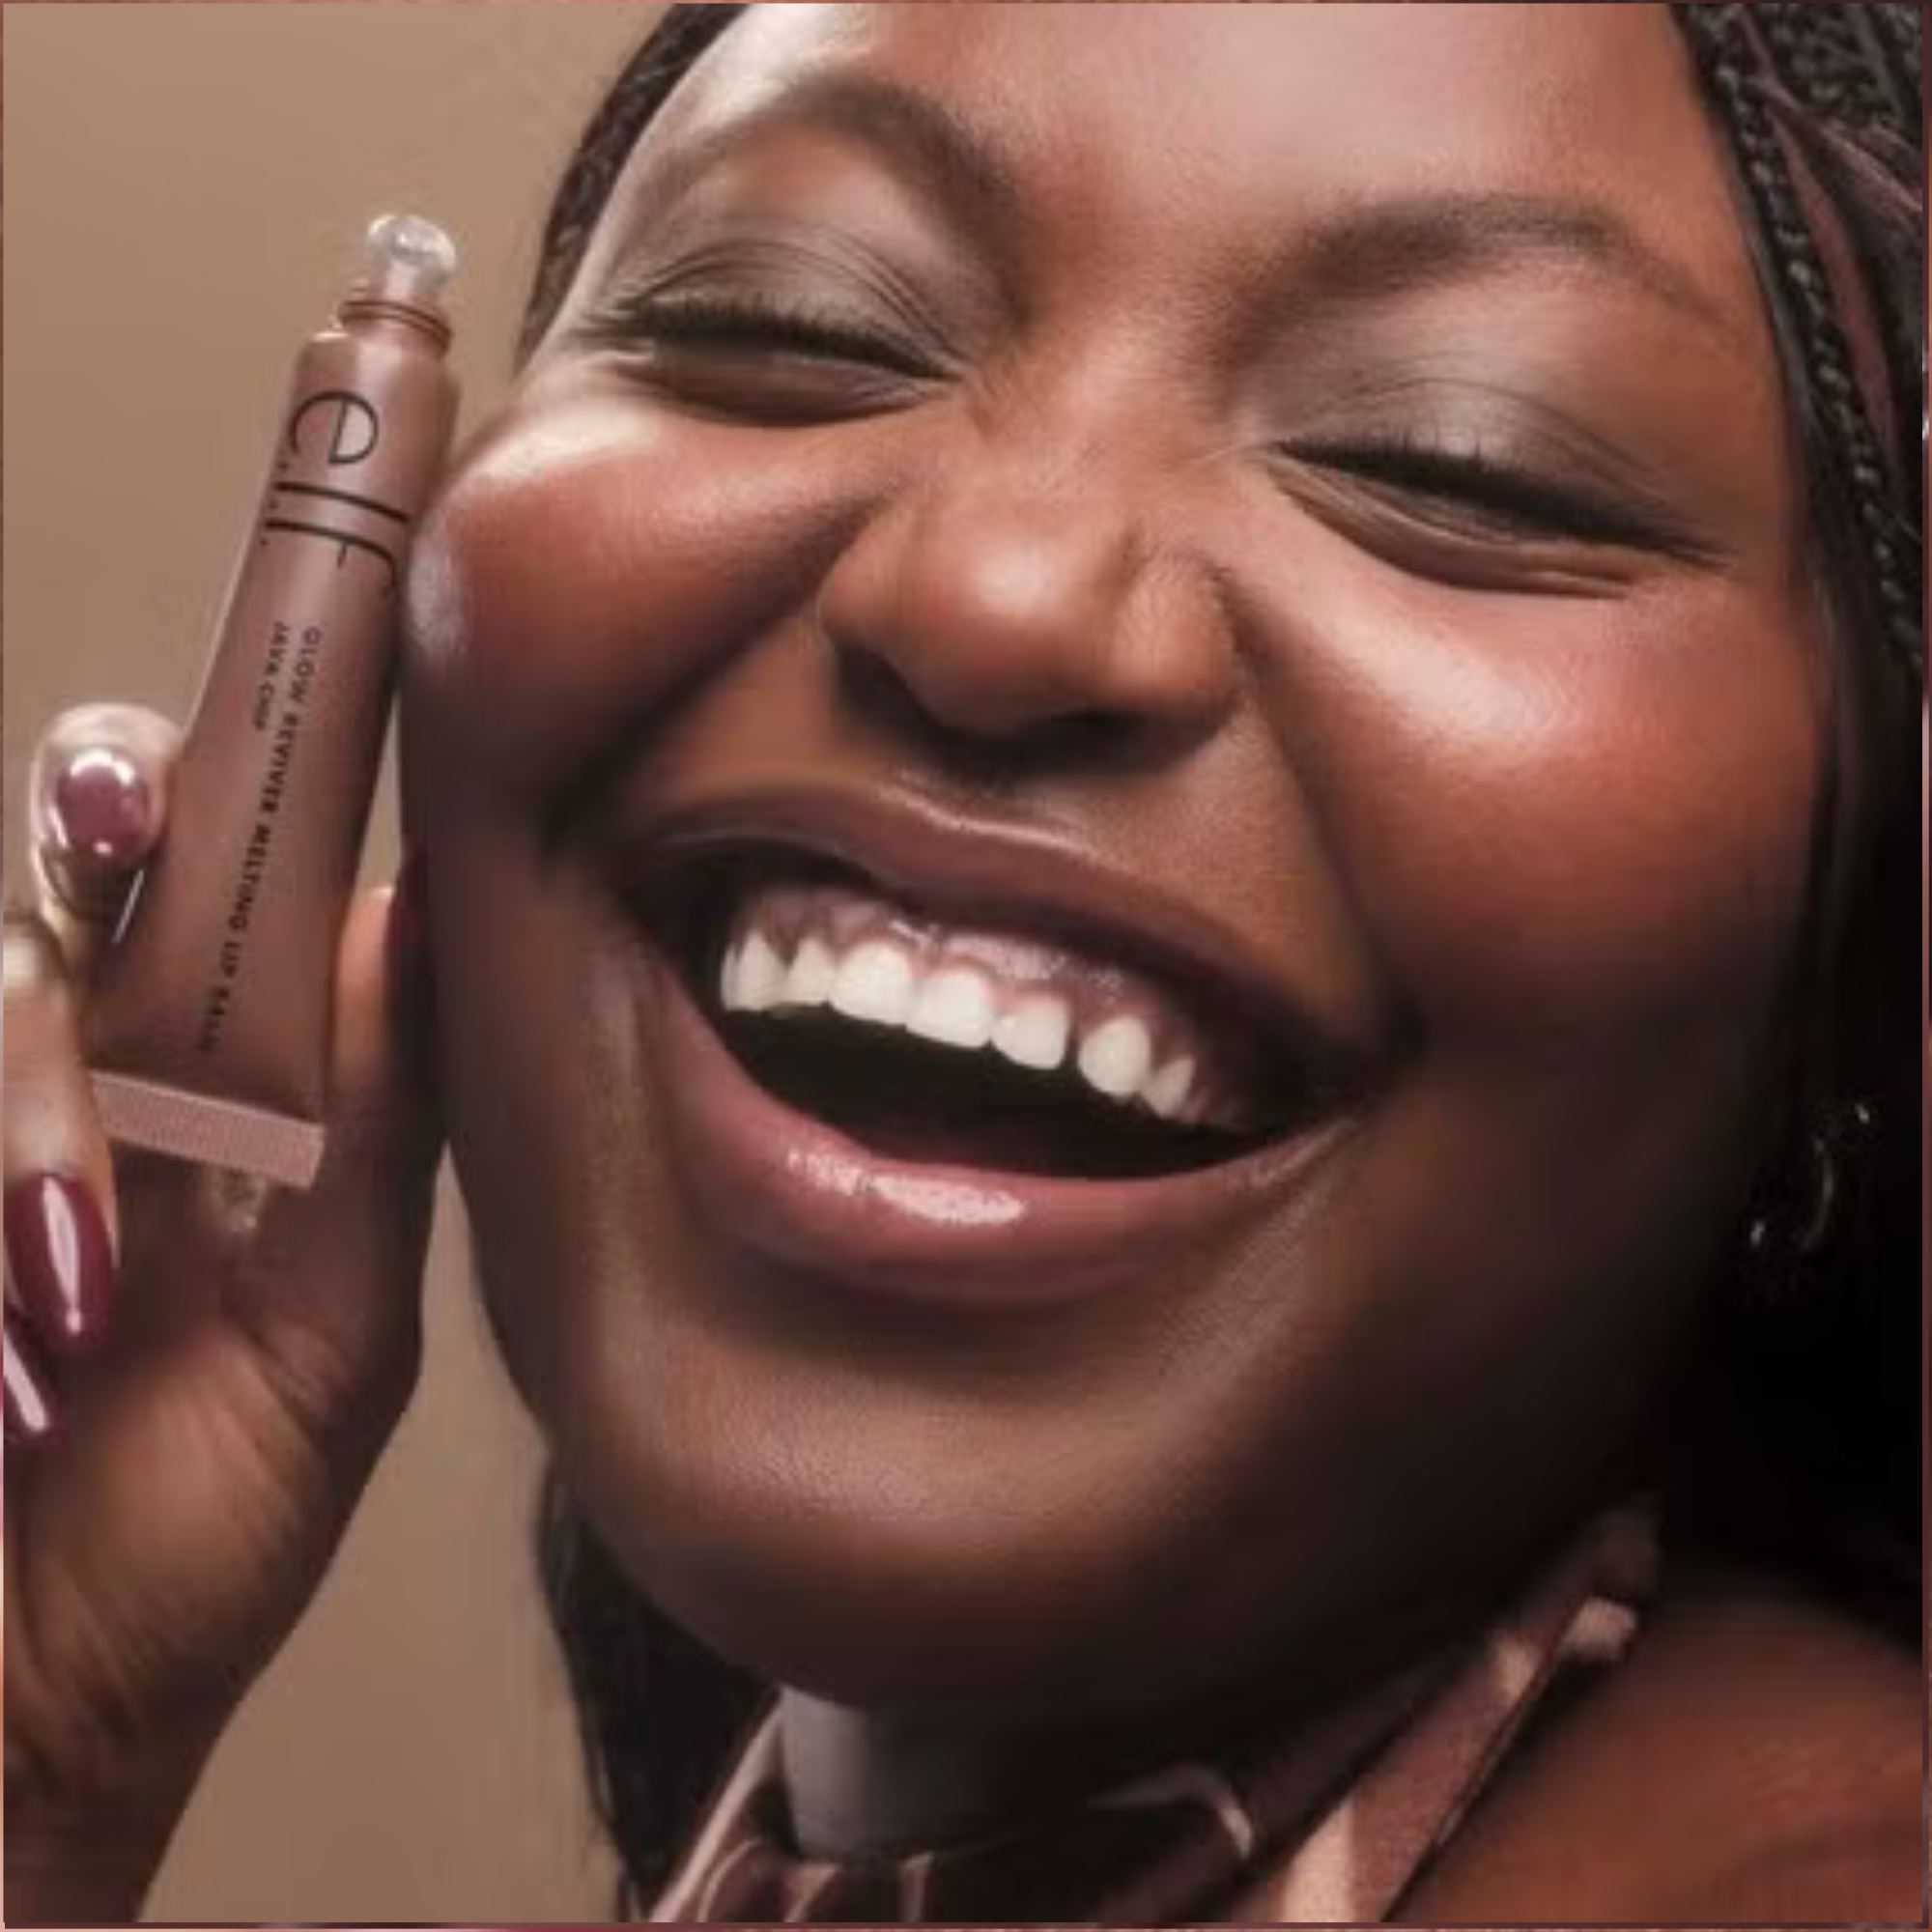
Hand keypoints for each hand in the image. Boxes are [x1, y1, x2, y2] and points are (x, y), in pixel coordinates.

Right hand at [4, 704, 440, 1920]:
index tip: (254, 736)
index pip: (210, 892)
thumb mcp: (325, 1337)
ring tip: (56, 1302)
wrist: (44, 1719)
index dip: (217, 787)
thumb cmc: (188, 1538)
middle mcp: (72, 1093)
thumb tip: (406, 921)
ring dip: (23, 1123)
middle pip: (61, 874)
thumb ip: (366, 1132)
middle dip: (91, 816)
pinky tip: (6, 1364)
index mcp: (208, 1103)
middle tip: (124, 829)